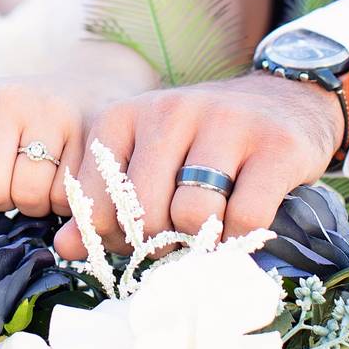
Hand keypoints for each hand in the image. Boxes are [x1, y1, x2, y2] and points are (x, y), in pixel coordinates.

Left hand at [0, 75, 94, 233]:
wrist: (84, 94)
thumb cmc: (20, 132)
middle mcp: (6, 98)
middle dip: (2, 201)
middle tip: (17, 183)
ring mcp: (49, 111)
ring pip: (28, 195)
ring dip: (35, 205)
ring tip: (41, 181)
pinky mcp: (87, 130)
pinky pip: (65, 195)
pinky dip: (64, 202)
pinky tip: (65, 179)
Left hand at [54, 72, 344, 257]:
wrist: (284, 101)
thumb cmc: (198, 147)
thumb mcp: (141, 165)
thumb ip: (100, 206)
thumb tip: (64, 247)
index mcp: (124, 118)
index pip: (99, 205)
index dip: (116, 237)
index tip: (139, 235)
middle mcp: (170, 112)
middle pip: (145, 213)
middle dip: (161, 240)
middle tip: (178, 236)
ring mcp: (226, 123)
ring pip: (193, 214)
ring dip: (202, 239)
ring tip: (209, 229)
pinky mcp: (276, 145)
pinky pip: (245, 216)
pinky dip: (241, 236)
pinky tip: (241, 224)